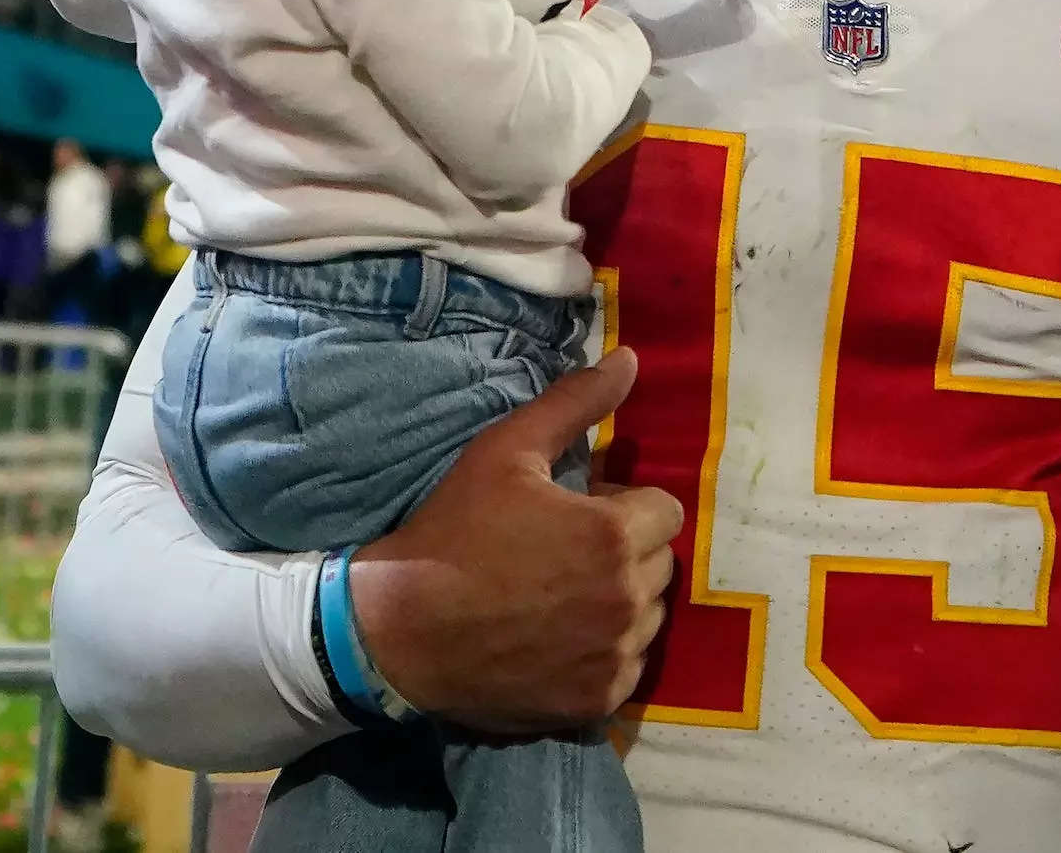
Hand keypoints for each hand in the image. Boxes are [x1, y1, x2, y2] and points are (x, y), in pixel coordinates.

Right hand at [347, 348, 682, 734]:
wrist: (396, 630)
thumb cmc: (452, 532)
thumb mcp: (505, 451)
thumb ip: (575, 403)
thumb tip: (631, 359)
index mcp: (614, 534)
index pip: (664, 511)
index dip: (623, 507)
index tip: (578, 513)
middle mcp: (628, 599)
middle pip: (658, 564)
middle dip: (624, 553)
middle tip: (563, 554)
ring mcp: (613, 656)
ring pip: (648, 618)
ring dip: (619, 604)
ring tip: (558, 598)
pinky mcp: (595, 701)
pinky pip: (627, 667)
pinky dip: (604, 654)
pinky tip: (556, 641)